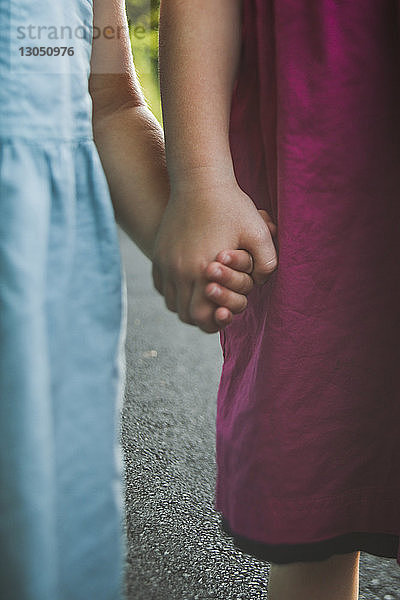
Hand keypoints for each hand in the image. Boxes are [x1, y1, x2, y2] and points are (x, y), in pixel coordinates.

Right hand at [152, 181, 277, 332]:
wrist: (200, 180)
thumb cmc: (232, 206)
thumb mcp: (258, 232)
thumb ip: (267, 263)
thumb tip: (261, 283)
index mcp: (202, 269)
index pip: (202, 317)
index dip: (215, 322)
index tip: (225, 314)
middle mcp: (179, 270)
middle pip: (185, 315)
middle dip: (202, 318)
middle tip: (217, 311)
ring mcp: (165, 262)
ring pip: (172, 303)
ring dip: (187, 306)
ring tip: (203, 299)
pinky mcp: (159, 253)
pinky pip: (161, 286)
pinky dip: (173, 293)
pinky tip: (188, 286)